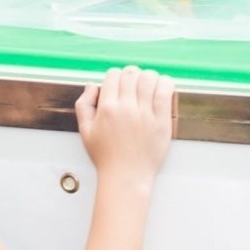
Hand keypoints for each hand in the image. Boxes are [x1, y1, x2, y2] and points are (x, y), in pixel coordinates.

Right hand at [74, 65, 175, 186]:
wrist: (126, 177)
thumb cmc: (106, 156)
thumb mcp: (85, 131)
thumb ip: (84, 105)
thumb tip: (92, 85)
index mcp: (106, 108)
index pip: (113, 75)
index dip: (116, 76)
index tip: (119, 84)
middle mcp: (126, 108)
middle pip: (131, 73)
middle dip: (131, 75)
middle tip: (134, 84)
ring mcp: (145, 114)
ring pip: (149, 78)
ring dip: (148, 77)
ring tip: (148, 85)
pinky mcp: (162, 121)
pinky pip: (165, 92)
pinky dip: (165, 83)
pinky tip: (162, 86)